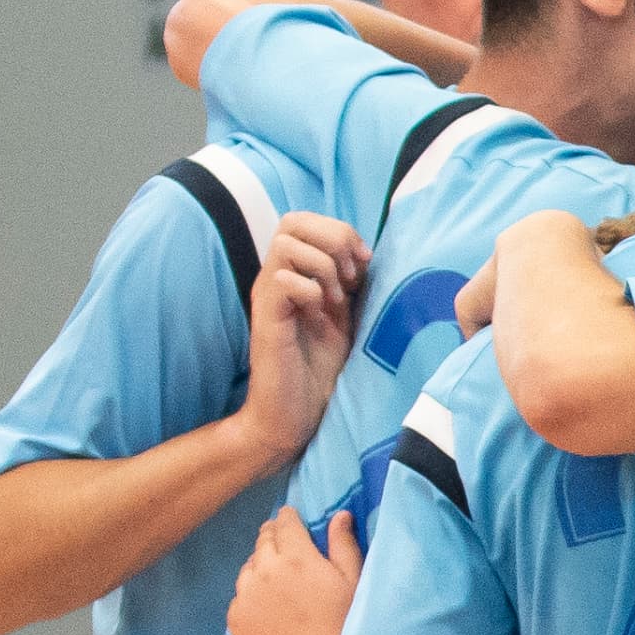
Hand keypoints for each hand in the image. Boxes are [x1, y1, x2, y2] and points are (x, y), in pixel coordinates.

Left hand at [227, 503, 365, 634]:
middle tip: (287, 546)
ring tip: (281, 583)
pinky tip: (272, 609)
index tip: (292, 517)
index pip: (285, 523)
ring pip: (249, 566)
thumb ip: (343, 545)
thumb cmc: (342, 626)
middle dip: (274, 537)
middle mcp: (265, 569)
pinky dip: (253, 595)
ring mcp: (246, 592)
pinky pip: (241, 595)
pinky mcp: (235, 615)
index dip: (289, 517)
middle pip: (263, 540)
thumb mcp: (352, 583)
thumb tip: (340, 514)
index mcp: (296, 556)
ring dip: (262, 566)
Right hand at [234, 210, 365, 459]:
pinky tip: (321, 312)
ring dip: (323, 265)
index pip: (305, 220)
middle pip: (292, 220)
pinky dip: (311, 289)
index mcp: (295, 274)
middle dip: (333, 238)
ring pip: (286, 243)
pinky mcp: (267, 317)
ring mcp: (269, 295)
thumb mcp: (344, 319)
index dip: (340, 231)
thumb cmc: (318, 370)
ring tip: (336, 298)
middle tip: (352, 275)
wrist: (292, 414)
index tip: (365, 263)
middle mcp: (277, 277)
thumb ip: (349, 286)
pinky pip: (284, 278)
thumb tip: (368, 255)